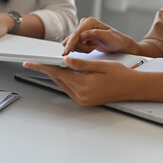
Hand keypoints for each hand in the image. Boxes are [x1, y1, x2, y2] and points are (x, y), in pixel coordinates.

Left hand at [23, 57, 139, 106]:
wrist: (133, 88)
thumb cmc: (120, 74)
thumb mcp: (100, 65)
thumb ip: (80, 64)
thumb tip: (64, 60)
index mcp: (84, 85)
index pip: (57, 73)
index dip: (41, 67)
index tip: (29, 63)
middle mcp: (81, 95)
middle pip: (57, 79)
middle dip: (46, 70)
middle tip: (34, 62)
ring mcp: (82, 100)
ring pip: (62, 84)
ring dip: (54, 75)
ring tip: (46, 65)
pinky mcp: (84, 102)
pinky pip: (68, 89)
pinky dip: (63, 80)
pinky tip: (61, 73)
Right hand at [62, 17, 132, 55]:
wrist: (119, 45)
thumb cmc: (117, 41)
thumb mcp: (109, 38)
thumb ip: (95, 34)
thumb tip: (81, 35)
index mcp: (90, 21)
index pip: (76, 33)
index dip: (70, 43)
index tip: (66, 53)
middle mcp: (84, 24)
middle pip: (72, 39)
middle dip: (81, 47)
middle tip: (94, 47)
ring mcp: (81, 30)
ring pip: (72, 43)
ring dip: (82, 49)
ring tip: (94, 46)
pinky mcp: (80, 37)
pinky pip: (74, 45)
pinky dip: (82, 49)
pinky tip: (91, 47)